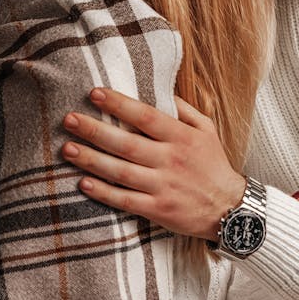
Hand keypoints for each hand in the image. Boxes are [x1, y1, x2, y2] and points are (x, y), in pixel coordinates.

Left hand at [62, 88, 245, 239]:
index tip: (94, 93)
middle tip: (69, 119)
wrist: (231, 208)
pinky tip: (84, 183)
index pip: (145, 116)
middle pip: (127, 143)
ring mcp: (164, 186)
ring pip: (121, 172)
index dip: (119, 104)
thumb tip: (161, 90)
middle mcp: (171, 160)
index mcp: (181, 137)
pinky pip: (126, 200)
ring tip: (67, 149)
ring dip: (92, 160)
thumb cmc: (214, 166)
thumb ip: (184, 110)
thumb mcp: (207, 131)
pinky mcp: (159, 210)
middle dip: (95, 130)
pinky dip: (104, 193)